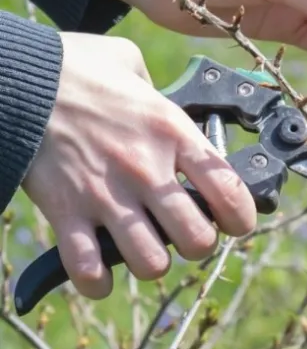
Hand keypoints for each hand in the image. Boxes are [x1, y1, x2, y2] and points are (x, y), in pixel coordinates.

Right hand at [20, 33, 256, 298]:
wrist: (16, 77)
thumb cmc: (75, 69)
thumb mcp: (134, 67)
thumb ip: (162, 92)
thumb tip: (174, 104)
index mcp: (172, 133)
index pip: (230, 192)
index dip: (241, 218)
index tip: (234, 222)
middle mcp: (145, 169)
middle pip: (196, 240)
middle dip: (196, 245)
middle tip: (183, 233)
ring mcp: (105, 194)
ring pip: (150, 263)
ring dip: (151, 263)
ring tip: (144, 248)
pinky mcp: (64, 212)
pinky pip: (88, 270)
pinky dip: (97, 282)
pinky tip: (101, 271)